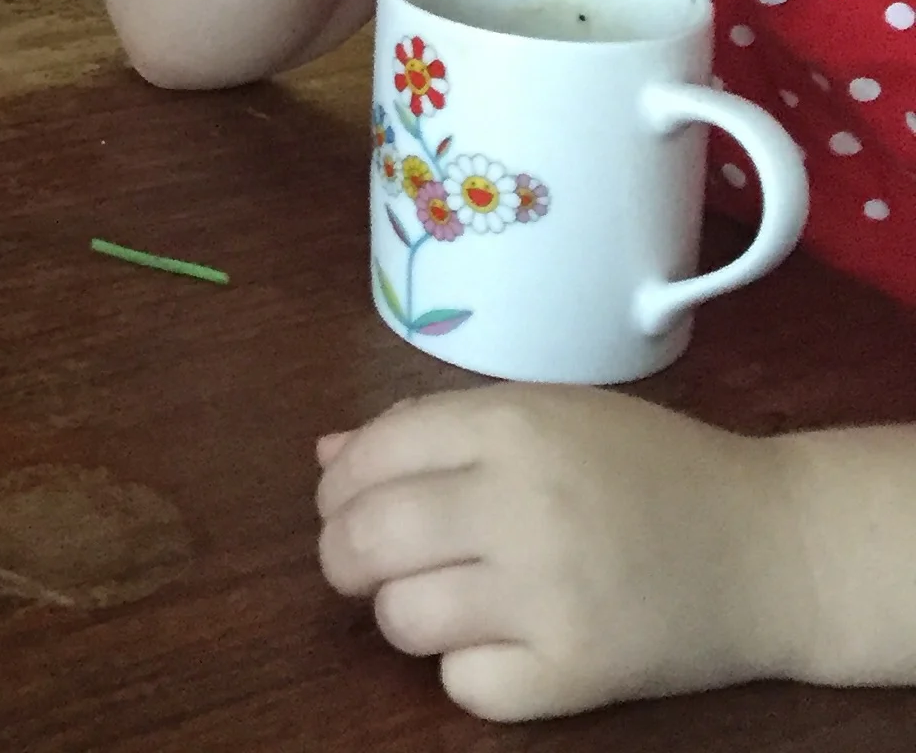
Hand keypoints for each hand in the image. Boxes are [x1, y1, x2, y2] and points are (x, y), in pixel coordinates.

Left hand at [317, 385, 794, 721]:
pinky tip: (498, 644)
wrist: (774, 546)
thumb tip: (326, 455)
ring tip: (436, 599)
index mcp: (511, 423)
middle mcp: (521, 502)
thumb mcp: (546, 414)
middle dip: (342, 554)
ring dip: (400, 614)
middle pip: (369, 536)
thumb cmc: (649, 468)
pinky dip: (466, 671)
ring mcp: (550, 593)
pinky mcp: (579, 673)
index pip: (374, 452)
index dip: (339, 484)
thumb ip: (432, 428)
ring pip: (403, 617)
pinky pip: (466, 686)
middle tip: (359, 561)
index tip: (341, 502)